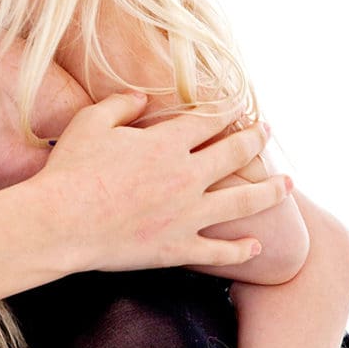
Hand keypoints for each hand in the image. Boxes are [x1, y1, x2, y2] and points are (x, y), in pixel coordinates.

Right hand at [33, 92, 288, 273]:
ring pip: (243, 202)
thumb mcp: (90, 123)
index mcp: (166, 143)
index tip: (238, 104)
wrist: (60, 223)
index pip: (208, 120)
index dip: (226, 109)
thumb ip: (120, 104)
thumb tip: (143, 96)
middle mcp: (186, 176)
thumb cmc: (70, 171)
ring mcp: (187, 215)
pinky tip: (257, 245)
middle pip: (235, 154)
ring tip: (288, 184)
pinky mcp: (177, 248)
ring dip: (271, 191)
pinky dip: (241, 249)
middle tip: (266, 132)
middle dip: (255, 140)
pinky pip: (219, 251)